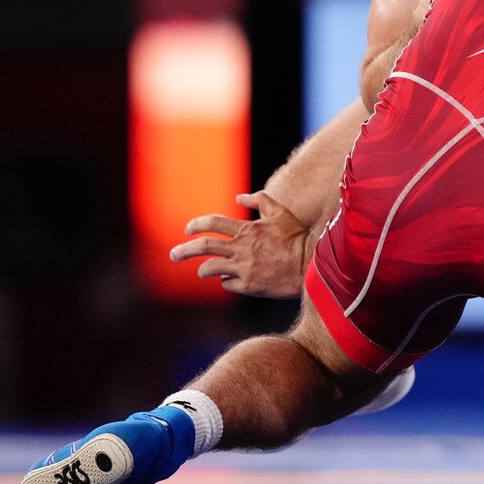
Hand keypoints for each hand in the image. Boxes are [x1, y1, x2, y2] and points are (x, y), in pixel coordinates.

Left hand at [170, 191, 308, 297]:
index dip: (196, 225)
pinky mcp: (248, 285)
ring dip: (203, 269)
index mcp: (247, 230)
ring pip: (211, 268)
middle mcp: (241, 248)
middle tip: (173, 255)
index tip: (188, 230)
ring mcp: (244, 268)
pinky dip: (226, 281)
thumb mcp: (280, 213)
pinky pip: (227, 284)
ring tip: (200, 272)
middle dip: (184, 250)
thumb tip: (239, 197)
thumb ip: (260, 200)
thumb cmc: (296, 237)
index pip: (213, 223)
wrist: (310, 264)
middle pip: (204, 247)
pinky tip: (229, 280)